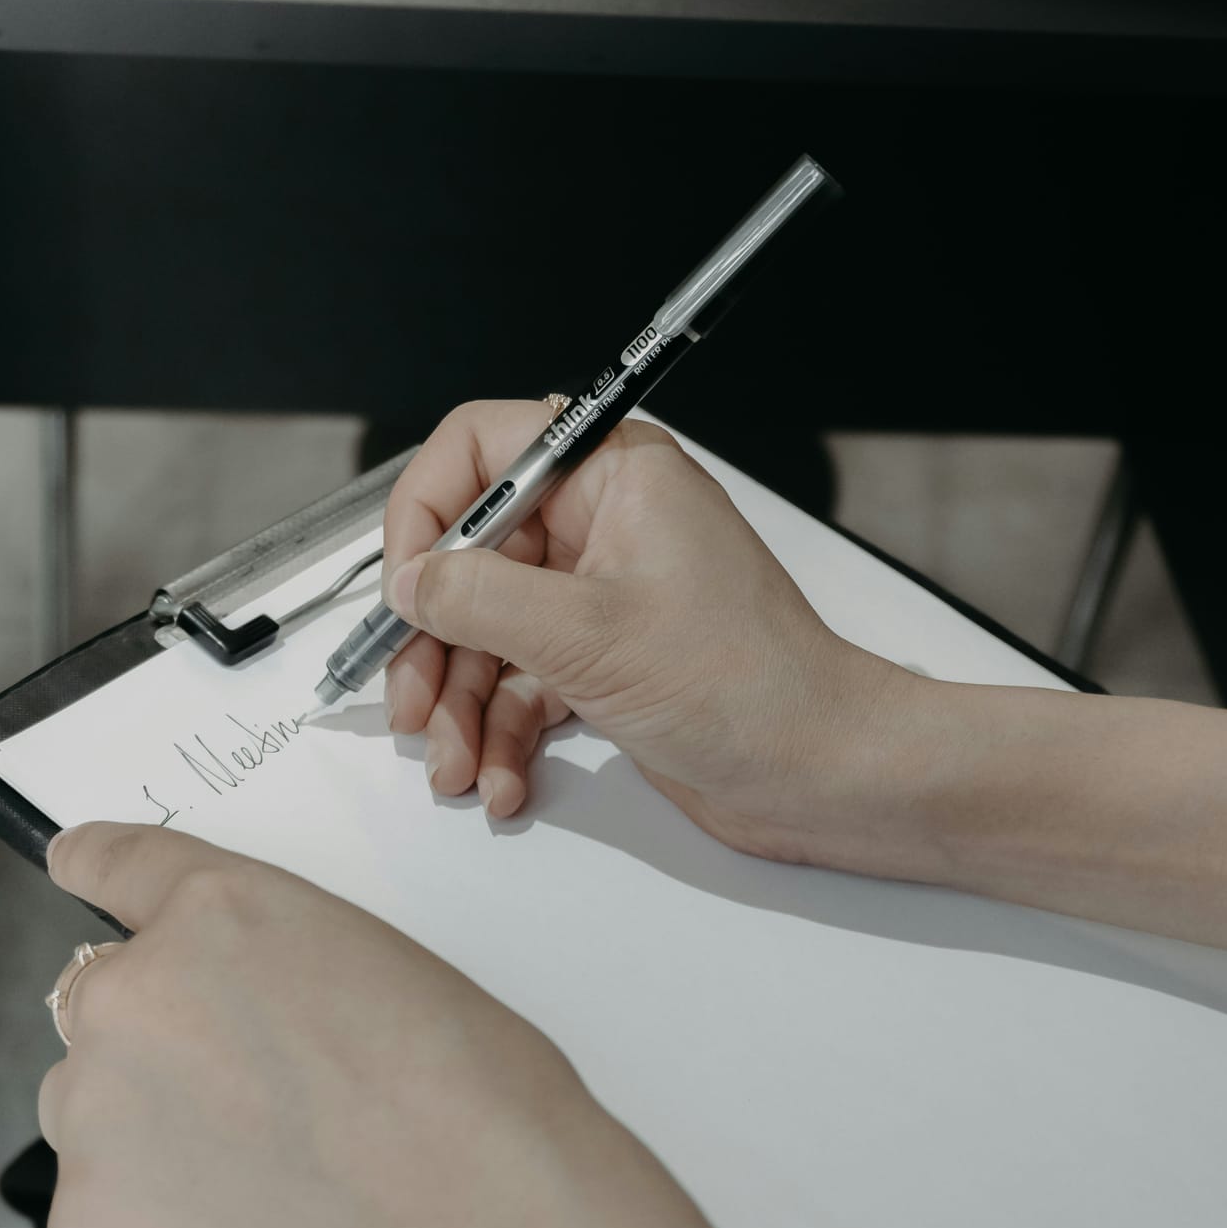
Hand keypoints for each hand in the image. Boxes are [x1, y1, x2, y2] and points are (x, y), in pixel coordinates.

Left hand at [38, 822, 720, 1227]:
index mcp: (217, 912)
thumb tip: (232, 1006)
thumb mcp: (376, 970)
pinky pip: (104, 1211)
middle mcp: (136, 994)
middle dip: (163, 1050)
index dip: (93, 862)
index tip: (76, 861)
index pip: (119, 865)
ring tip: (270, 1177)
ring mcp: (99, 1113)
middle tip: (259, 1103)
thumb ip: (272, 965)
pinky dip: (157, 1221)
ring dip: (156, 1138)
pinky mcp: (89, 1223)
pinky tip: (252, 1224)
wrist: (490, 1216)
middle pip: (107, 1016)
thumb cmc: (471, 1102)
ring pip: (98, 1119)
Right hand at [382, 401, 914, 864]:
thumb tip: (412, 580)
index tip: (406, 583)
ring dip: (462, 704)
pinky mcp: (606, 658)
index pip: (482, 449)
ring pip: (490, 630)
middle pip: (472, 555)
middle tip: (410, 701)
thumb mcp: (587, 634)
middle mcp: (606, 523)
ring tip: (455, 765)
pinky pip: (523, 682)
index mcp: (614, 474)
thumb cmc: (748, 683)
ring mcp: (604, 593)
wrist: (820, 771)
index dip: (428, 511)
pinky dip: (502, 732)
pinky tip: (502, 778)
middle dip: (435, 638)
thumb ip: (480, 597)